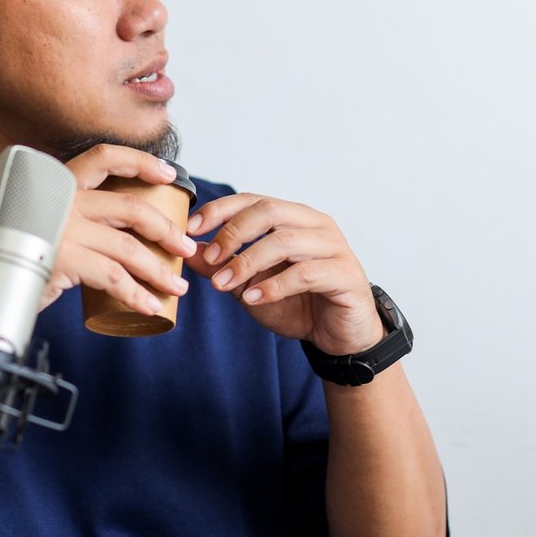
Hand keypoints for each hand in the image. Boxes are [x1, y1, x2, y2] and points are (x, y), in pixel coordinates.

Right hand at [40, 144, 196, 313]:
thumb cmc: (12, 252)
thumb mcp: (43, 219)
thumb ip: (73, 213)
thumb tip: (116, 224)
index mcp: (59, 183)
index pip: (105, 156)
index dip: (142, 162)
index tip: (170, 174)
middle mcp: (64, 199)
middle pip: (131, 207)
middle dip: (167, 229)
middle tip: (186, 247)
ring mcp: (65, 228)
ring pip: (129, 248)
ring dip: (159, 270)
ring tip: (177, 286)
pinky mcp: (66, 260)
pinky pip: (114, 278)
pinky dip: (137, 294)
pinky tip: (150, 304)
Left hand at [185, 193, 382, 355]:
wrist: (338, 336)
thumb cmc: (298, 304)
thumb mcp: (250, 286)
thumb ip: (225, 266)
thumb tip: (190, 251)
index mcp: (293, 217)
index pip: (253, 200)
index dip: (220, 210)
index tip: (191, 228)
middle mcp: (315, 224)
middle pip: (269, 211)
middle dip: (233, 233)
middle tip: (211, 259)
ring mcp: (334, 247)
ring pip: (286, 240)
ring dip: (249, 262)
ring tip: (224, 284)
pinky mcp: (345, 273)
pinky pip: (305, 273)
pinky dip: (274, 286)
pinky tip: (252, 299)